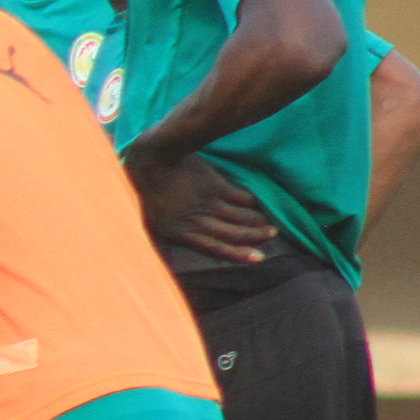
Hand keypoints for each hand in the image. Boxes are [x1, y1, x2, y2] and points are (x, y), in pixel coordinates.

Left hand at [126, 145, 275, 261]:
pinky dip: (252, 202)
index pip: (215, 249)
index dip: (239, 254)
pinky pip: (240, 197)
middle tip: (272, 237)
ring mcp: (208, 203)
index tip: (259, 258)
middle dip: (255, 237)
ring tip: (271, 225)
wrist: (152, 160)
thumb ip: (170, 235)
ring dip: (259, 222)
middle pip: (234, 234)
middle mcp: (197, 221)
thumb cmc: (147, 191)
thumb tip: (182, 252)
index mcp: (179, 233)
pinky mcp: (216, 186)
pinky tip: (258, 204)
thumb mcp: (152, 220)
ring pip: (241, 217)